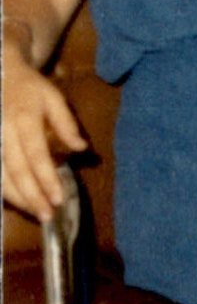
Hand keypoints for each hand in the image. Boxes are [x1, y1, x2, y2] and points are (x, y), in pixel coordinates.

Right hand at [1, 44, 86, 219]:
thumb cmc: (30, 89)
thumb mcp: (53, 98)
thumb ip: (66, 124)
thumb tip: (81, 149)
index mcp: (24, 119)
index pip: (35, 155)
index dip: (46, 179)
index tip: (59, 198)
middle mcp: (3, 133)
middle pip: (16, 171)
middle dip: (32, 196)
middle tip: (48, 215)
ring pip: (0, 176)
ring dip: (17, 198)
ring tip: (36, 213)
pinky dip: (4, 190)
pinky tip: (18, 202)